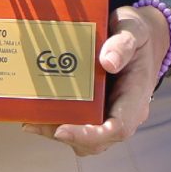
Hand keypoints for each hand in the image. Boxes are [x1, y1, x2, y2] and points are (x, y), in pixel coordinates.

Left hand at [24, 3, 163, 157]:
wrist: (139, 39)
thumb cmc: (138, 36)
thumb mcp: (134, 30)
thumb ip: (124, 43)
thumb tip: (108, 62)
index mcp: (136, 97)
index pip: (118, 128)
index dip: (90, 135)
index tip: (62, 130)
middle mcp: (124, 113)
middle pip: (97, 141)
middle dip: (66, 137)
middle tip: (35, 124)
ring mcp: (110, 114)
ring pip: (85, 139)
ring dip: (57, 133)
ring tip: (30, 121)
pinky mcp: (96, 111)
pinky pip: (78, 125)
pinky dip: (56, 124)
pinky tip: (34, 114)